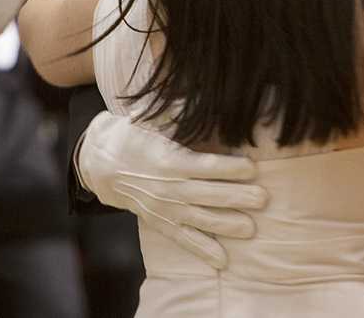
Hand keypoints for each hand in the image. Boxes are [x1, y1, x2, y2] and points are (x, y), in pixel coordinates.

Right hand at [77, 111, 268, 268]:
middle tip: (263, 199)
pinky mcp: (161, 223)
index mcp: (170, 160)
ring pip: (201, 220)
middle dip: (237, 198)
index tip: (252, 168)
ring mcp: (166, 209)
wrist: (101, 164)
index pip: (205, 166)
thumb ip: (175, 113)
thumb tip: (198, 102)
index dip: (229, 168)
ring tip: (251, 229)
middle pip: (209, 195)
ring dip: (227, 225)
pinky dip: (203, 251)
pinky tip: (223, 260)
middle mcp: (170, 188)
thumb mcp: (150, 118)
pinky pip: (184, 240)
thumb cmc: (133, 136)